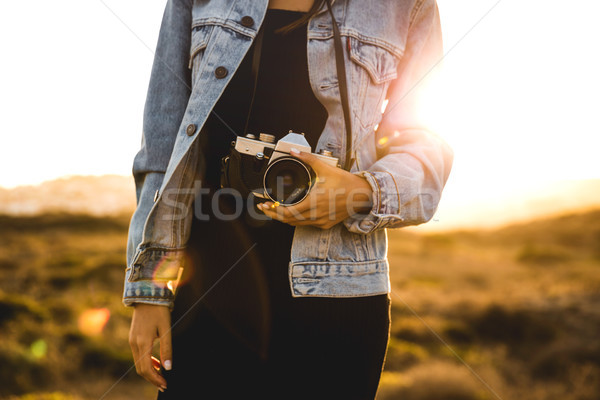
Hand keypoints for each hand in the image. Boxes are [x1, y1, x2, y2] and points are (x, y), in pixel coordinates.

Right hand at [129, 304, 171, 391]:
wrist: (147, 296)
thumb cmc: (159, 311)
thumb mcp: (166, 329)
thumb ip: (167, 349)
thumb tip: (168, 368)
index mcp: (143, 342)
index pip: (146, 368)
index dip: (155, 379)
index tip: (165, 384)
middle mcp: (134, 343)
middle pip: (141, 369)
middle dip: (152, 379)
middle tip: (164, 385)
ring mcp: (132, 340)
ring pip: (138, 363)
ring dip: (149, 371)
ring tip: (162, 376)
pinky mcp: (133, 337)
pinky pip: (138, 355)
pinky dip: (146, 362)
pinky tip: (157, 363)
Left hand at [258, 148, 372, 228]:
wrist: (362, 195)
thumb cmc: (345, 183)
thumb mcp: (325, 168)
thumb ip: (307, 159)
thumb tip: (294, 152)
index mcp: (313, 202)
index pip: (287, 213)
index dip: (273, 211)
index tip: (265, 205)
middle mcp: (315, 214)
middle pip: (288, 220)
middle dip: (274, 214)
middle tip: (266, 208)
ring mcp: (320, 221)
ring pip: (297, 224)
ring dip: (285, 218)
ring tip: (276, 210)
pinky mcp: (325, 224)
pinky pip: (307, 224)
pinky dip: (298, 220)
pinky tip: (295, 213)